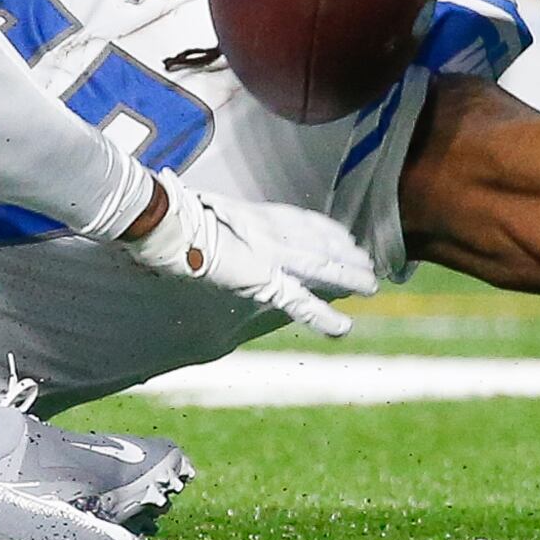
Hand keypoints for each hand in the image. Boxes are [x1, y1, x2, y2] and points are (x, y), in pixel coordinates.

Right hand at [125, 177, 377, 336]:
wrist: (168, 220)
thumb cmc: (174, 212)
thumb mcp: (201, 211)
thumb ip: (214, 218)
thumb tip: (204, 216)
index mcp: (256, 213)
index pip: (301, 220)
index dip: (326, 228)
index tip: (344, 234)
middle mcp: (271, 228)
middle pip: (319, 239)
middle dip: (345, 251)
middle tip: (368, 259)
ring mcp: (270, 251)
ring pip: (321, 265)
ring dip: (349, 276)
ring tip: (371, 285)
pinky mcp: (263, 277)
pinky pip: (300, 300)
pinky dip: (323, 316)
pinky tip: (343, 328)